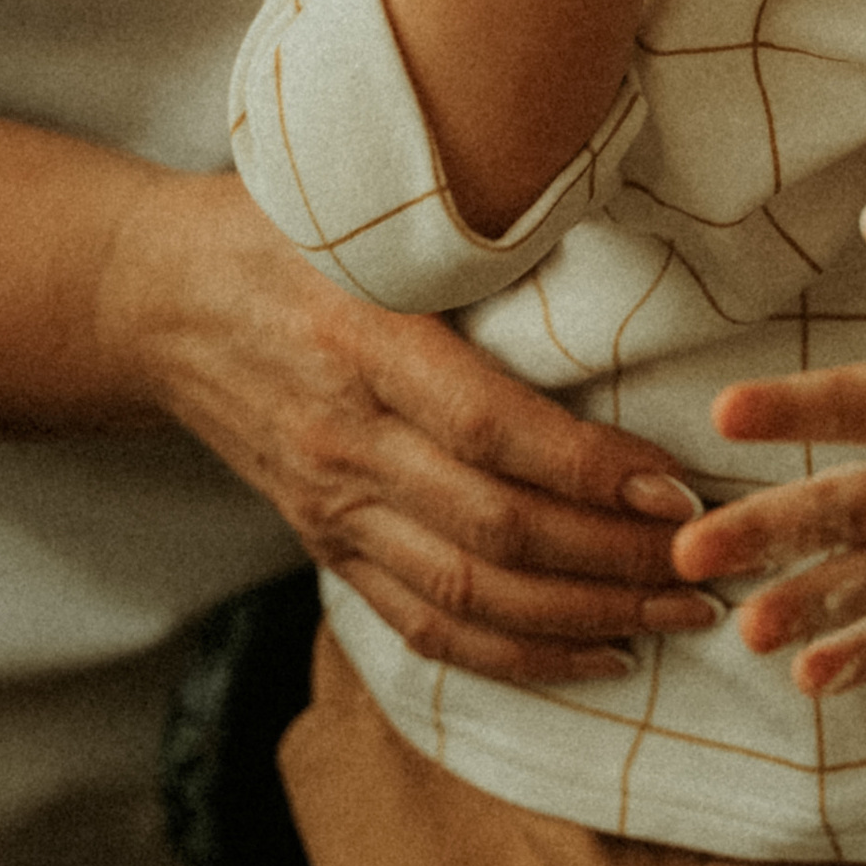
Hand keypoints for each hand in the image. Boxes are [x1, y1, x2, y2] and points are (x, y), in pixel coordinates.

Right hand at [111, 170, 720, 685]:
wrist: (153, 297)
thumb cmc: (285, 226)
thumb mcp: (367, 209)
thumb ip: (472, 229)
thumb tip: (614, 223)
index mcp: (360, 343)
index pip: (489, 431)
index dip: (589, 470)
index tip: (679, 487)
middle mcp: (344, 439)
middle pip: (494, 531)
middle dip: (615, 561)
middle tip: (712, 562)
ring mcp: (330, 505)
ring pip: (469, 595)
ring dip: (585, 618)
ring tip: (679, 611)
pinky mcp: (324, 545)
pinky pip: (424, 625)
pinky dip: (517, 655)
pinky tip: (598, 652)